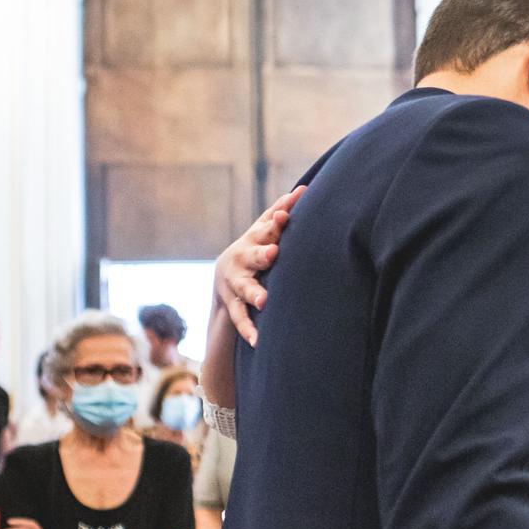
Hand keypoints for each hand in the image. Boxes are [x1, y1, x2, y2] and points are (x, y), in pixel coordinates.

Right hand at [214, 187, 303, 346]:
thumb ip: (282, 210)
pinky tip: (258, 340)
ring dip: (254, 292)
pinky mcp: (233, 304)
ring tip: (264, 300)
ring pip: (244, 288)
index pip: (265, 228)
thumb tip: (305, 188)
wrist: (224, 275)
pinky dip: (248, 329)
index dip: (274, 223)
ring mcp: (235, 283)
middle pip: (252, 256)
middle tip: (273, 253)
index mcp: (254, 239)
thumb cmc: (256, 247)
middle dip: (261, 254)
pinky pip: (240, 318)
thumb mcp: (265, 229)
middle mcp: (242, 259)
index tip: (284, 216)